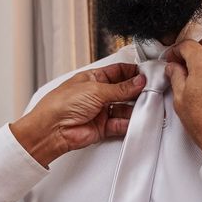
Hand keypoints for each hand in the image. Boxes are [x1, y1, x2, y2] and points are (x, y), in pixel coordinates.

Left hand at [10, 63, 144, 166]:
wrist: (51, 129)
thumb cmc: (61, 104)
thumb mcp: (95, 89)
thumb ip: (120, 88)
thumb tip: (138, 81)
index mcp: (93, 78)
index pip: (118, 72)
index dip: (132, 72)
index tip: (146, 74)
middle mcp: (97, 94)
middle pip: (123, 90)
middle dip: (136, 91)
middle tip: (150, 91)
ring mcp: (100, 111)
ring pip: (124, 108)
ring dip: (134, 108)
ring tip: (145, 106)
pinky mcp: (102, 127)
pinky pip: (120, 124)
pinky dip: (129, 123)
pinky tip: (135, 120)